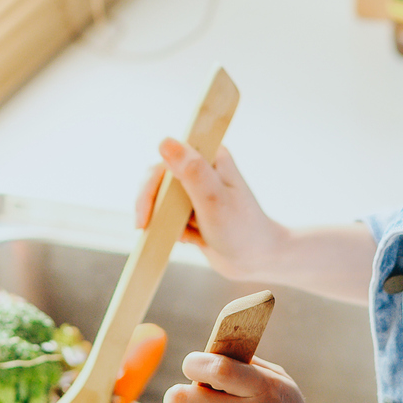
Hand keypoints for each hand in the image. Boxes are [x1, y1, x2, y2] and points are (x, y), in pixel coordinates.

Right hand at [133, 141, 288, 281]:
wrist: (256, 260)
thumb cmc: (242, 230)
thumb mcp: (214, 200)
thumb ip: (191, 171)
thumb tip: (165, 142)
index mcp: (210, 156)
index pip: (167, 160)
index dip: (151, 186)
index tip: (145, 214)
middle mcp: (203, 168)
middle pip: (159, 180)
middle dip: (155, 207)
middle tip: (146, 228)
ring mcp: (197, 189)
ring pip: (161, 199)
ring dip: (165, 221)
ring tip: (185, 236)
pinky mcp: (193, 208)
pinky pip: (169, 215)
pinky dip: (173, 230)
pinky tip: (190, 240)